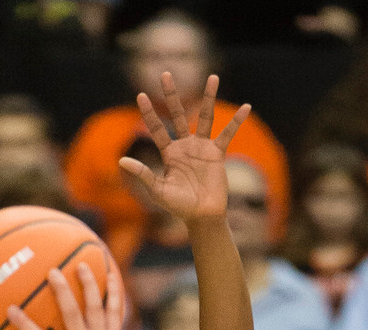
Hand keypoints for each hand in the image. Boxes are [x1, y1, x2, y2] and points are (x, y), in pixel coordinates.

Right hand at [4, 263, 134, 329]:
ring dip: (89, 284)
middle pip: (72, 313)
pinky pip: (116, 310)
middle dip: (62, 291)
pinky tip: (110, 273)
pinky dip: (115, 291)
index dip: (24, 324)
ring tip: (80, 264)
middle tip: (52, 271)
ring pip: (96, 306)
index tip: (10, 309)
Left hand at [119, 74, 249, 222]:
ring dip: (209, 98)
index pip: (157, 128)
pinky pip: (227, 134)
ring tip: (213, 77)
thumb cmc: (178, 206)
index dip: (149, 113)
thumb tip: (121, 161)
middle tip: (165, 73)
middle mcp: (185, 146)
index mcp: (169, 154)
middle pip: (178, 115)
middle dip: (171, 95)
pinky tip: (246, 107)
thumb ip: (142, 174)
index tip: (141, 95)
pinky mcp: (217, 154)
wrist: (202, 216)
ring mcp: (202, 148)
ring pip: (205, 117)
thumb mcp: (158, 190)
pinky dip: (236, 122)